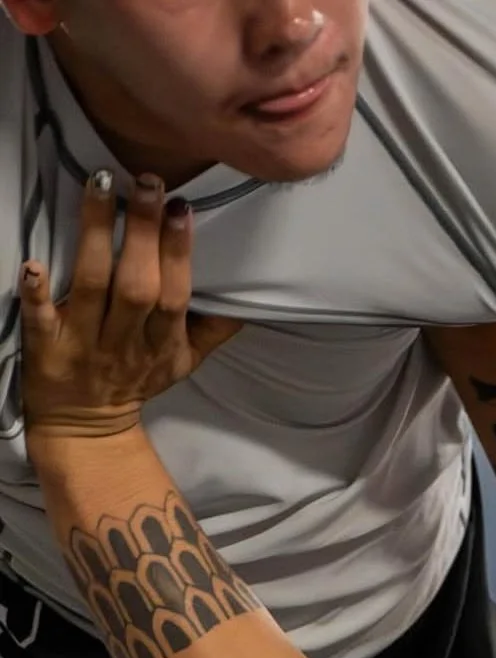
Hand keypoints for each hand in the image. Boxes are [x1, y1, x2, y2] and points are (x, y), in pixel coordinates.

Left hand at [19, 169, 241, 444]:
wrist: (85, 426)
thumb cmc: (136, 381)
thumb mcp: (184, 363)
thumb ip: (213, 331)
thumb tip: (248, 300)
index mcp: (162, 344)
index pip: (175, 296)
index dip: (178, 255)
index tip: (181, 209)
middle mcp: (126, 342)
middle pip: (138, 286)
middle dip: (143, 234)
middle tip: (146, 182)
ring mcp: (85, 344)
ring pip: (93, 286)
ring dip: (95, 235)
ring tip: (99, 185)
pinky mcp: (47, 348)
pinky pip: (42, 320)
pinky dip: (38, 293)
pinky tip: (34, 263)